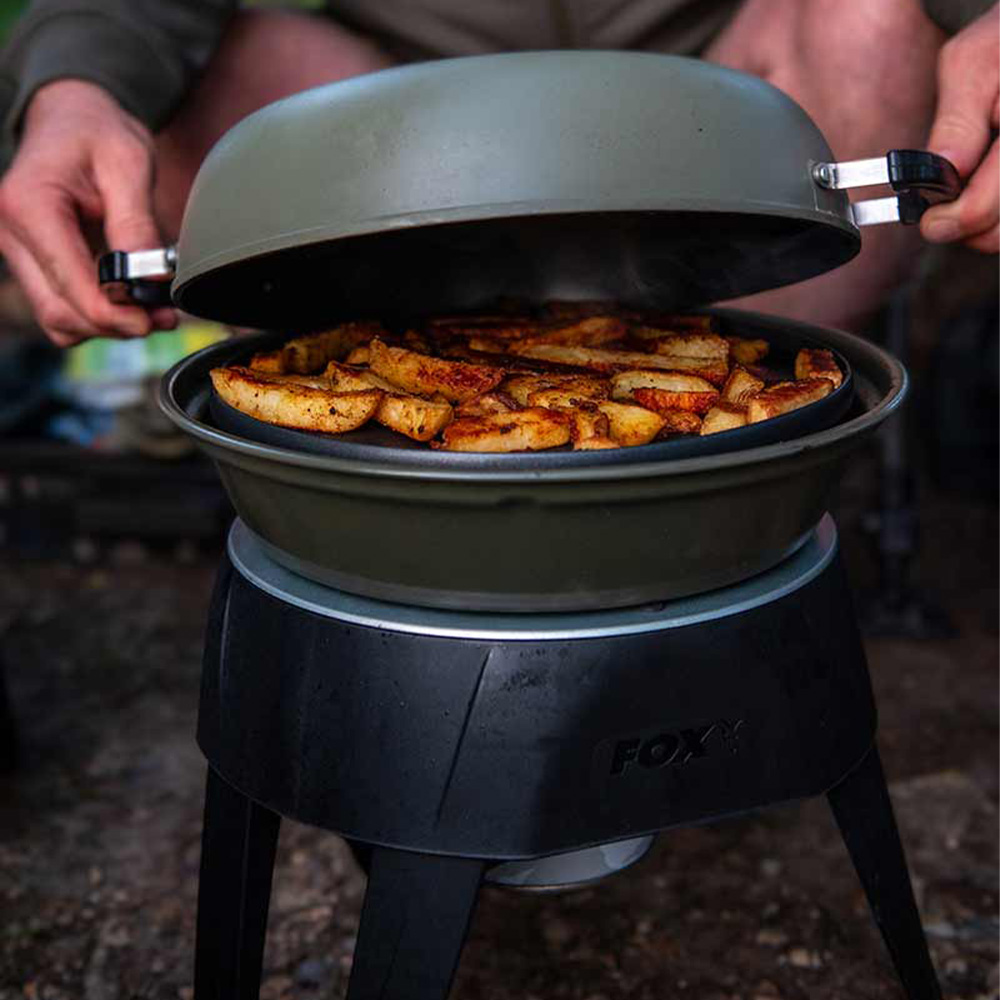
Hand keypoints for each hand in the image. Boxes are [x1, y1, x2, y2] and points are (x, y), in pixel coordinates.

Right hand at [0, 79, 175, 345]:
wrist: (72, 118)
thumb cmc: (99, 132)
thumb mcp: (128, 163)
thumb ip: (137, 224)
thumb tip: (151, 279)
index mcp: (30, 205)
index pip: (69, 283)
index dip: (114, 314)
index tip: (153, 319)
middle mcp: (11, 233)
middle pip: (60, 312)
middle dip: (114, 325)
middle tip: (162, 317)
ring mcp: (16, 251)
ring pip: (58, 319)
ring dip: (107, 326)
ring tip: (153, 311)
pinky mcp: (32, 263)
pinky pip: (60, 308)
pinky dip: (95, 316)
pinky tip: (130, 302)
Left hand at [921, 5, 998, 251]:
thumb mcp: (971, 65)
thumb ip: (956, 122)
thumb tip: (941, 172)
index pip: (981, 210)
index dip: (948, 221)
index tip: (930, 218)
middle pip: (997, 233)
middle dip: (967, 226)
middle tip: (946, 210)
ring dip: (986, 223)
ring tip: (972, 192)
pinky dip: (998, 213)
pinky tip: (990, 187)